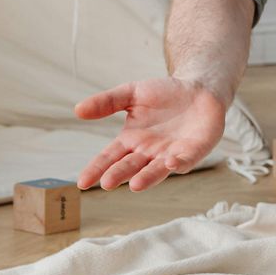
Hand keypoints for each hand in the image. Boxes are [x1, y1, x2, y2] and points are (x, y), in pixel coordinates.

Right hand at [75, 76, 226, 191]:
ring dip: (147, 178)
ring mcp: (171, 154)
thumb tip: (77, 110)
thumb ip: (107, 102)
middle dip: (119, 174)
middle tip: (107, 183)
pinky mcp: (193, 151)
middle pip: (130, 166)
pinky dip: (179, 164)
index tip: (82, 182)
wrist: (198, 89)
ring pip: (156, 170)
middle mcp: (149, 152)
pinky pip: (185, 160)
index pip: (109, 157)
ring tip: (134, 185)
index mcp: (131, 140)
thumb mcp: (131, 93)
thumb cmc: (164, 93)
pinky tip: (170, 164)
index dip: (96, 169)